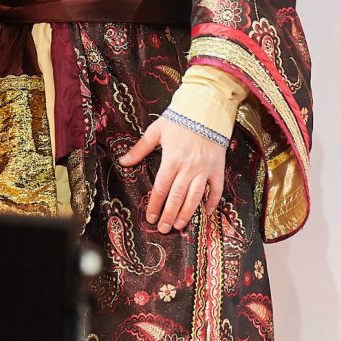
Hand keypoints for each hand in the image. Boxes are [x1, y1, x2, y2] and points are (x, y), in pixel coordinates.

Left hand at [118, 115, 227, 232]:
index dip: (154, 204)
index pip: (161, 188)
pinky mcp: (218, 169)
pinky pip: (216, 190)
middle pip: (177, 197)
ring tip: (179, 226)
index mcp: (171, 159)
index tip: (149, 217)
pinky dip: (212, 202)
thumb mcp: (156, 131)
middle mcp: (188, 167)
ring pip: (196, 197)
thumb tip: (123, 161)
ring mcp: (204, 169)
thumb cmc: (179, 119)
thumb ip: (140, 148)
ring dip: (187, 213)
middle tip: (163, 229)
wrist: (206, 111)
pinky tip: (207, 213)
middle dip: (169, 215)